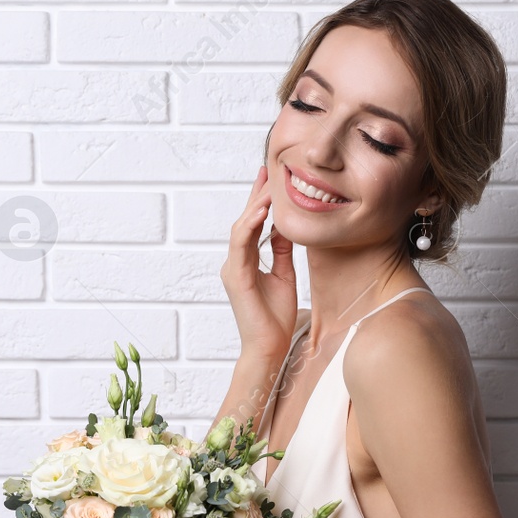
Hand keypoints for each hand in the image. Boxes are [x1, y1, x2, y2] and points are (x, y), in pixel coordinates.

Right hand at [220, 163, 296, 364]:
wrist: (270, 347)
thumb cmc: (275, 318)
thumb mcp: (284, 275)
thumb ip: (281, 252)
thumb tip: (284, 228)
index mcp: (246, 262)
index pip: (253, 224)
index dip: (260, 201)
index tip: (271, 179)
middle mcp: (236, 262)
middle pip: (245, 221)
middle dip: (256, 195)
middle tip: (267, 170)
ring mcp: (233, 269)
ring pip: (241, 229)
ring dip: (255, 206)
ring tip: (269, 187)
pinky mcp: (235, 278)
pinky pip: (240, 246)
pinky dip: (249, 227)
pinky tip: (260, 212)